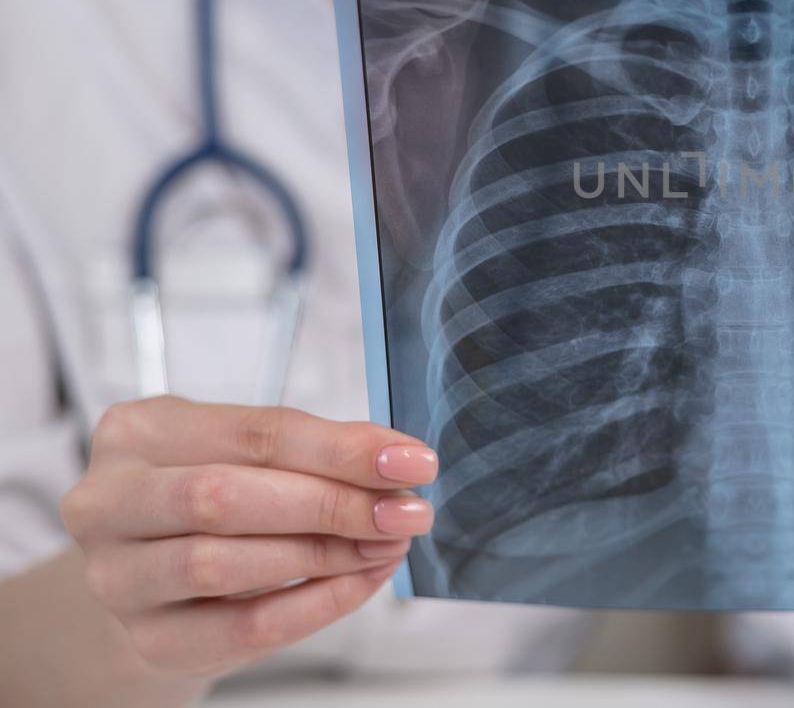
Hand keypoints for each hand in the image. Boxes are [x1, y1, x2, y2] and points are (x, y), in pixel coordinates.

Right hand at [60, 396, 438, 677]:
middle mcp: (108, 502)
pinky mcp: (149, 639)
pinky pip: (242, 627)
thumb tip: (398, 461)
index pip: (253, 434)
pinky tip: (359, 581)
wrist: (153, 569)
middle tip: (405, 510)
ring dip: (325, 555)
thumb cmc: (209, 490)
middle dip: (333, 504)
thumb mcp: (248, 451)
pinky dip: (314, 605)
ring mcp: (117, 577)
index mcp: (138, 431)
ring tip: (385, 543)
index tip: (410, 461)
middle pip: (226, 499)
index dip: (340, 449)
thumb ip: (314, 449)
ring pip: (223, 564)